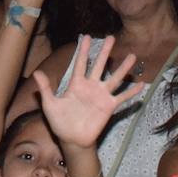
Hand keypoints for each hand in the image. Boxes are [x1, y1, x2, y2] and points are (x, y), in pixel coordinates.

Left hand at [34, 35, 143, 150]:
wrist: (72, 140)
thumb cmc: (60, 122)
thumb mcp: (50, 104)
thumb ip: (45, 88)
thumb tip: (36, 72)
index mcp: (76, 84)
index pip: (81, 63)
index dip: (84, 50)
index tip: (87, 36)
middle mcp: (91, 87)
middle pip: (99, 66)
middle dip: (105, 52)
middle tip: (111, 37)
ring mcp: (101, 96)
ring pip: (114, 78)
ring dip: (123, 68)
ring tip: (132, 56)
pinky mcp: (109, 107)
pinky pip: (122, 98)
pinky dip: (131, 92)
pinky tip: (141, 84)